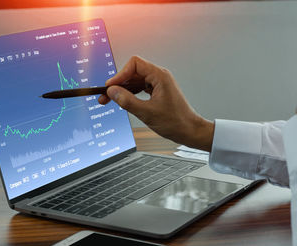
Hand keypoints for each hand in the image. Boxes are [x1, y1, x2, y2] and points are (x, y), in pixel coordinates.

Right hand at [98, 56, 213, 151]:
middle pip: (133, 72)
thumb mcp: (147, 113)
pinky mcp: (158, 92)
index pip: (135, 64)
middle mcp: (160, 77)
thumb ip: (127, 101)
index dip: (120, 74)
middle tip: (106, 95)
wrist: (190, 131)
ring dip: (123, 90)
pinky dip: (131, 94)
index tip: (110, 87)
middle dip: (118, 83)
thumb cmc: (176, 122)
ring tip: (111, 100)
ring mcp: (159, 84)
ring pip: (136, 81)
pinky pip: (140, 88)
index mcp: (160, 76)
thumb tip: (112, 92)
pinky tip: (124, 102)